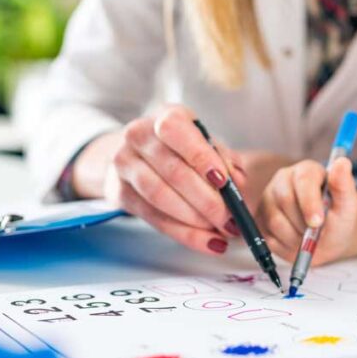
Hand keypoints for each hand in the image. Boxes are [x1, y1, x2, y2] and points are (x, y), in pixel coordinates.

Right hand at [86, 105, 247, 255]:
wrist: (135, 151)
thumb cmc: (179, 146)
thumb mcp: (203, 141)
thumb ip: (224, 158)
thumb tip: (238, 182)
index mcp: (165, 116)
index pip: (176, 131)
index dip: (201, 157)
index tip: (225, 182)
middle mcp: (139, 136)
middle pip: (173, 171)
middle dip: (206, 200)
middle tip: (230, 219)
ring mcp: (124, 164)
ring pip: (159, 197)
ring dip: (194, 221)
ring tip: (220, 232)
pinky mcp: (118, 192)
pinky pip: (153, 218)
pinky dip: (183, 233)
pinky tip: (205, 241)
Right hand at [257, 157, 356, 265]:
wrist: (326, 243)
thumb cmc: (338, 220)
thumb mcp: (347, 205)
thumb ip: (344, 185)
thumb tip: (343, 162)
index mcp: (307, 170)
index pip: (303, 179)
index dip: (309, 202)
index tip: (317, 222)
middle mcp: (283, 180)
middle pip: (285, 200)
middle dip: (303, 223)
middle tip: (316, 233)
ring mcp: (268, 198)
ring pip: (275, 221)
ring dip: (295, 237)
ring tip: (308, 236)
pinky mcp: (259, 218)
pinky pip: (268, 237)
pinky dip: (285, 245)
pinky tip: (296, 240)